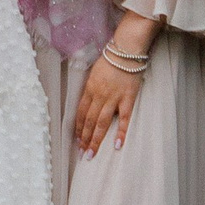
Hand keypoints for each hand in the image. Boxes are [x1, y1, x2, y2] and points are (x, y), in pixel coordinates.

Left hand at [72, 25, 152, 157]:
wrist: (126, 50)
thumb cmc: (111, 59)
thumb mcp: (94, 72)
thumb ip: (91, 88)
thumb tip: (88, 102)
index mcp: (89, 89)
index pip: (80, 113)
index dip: (78, 128)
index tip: (77, 140)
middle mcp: (99, 96)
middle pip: (89, 121)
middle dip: (84, 139)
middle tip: (82, 153)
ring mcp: (113, 99)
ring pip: (102, 124)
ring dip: (95, 140)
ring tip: (91, 154)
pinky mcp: (127, 99)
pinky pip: (123, 119)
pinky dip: (120, 133)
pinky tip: (117, 145)